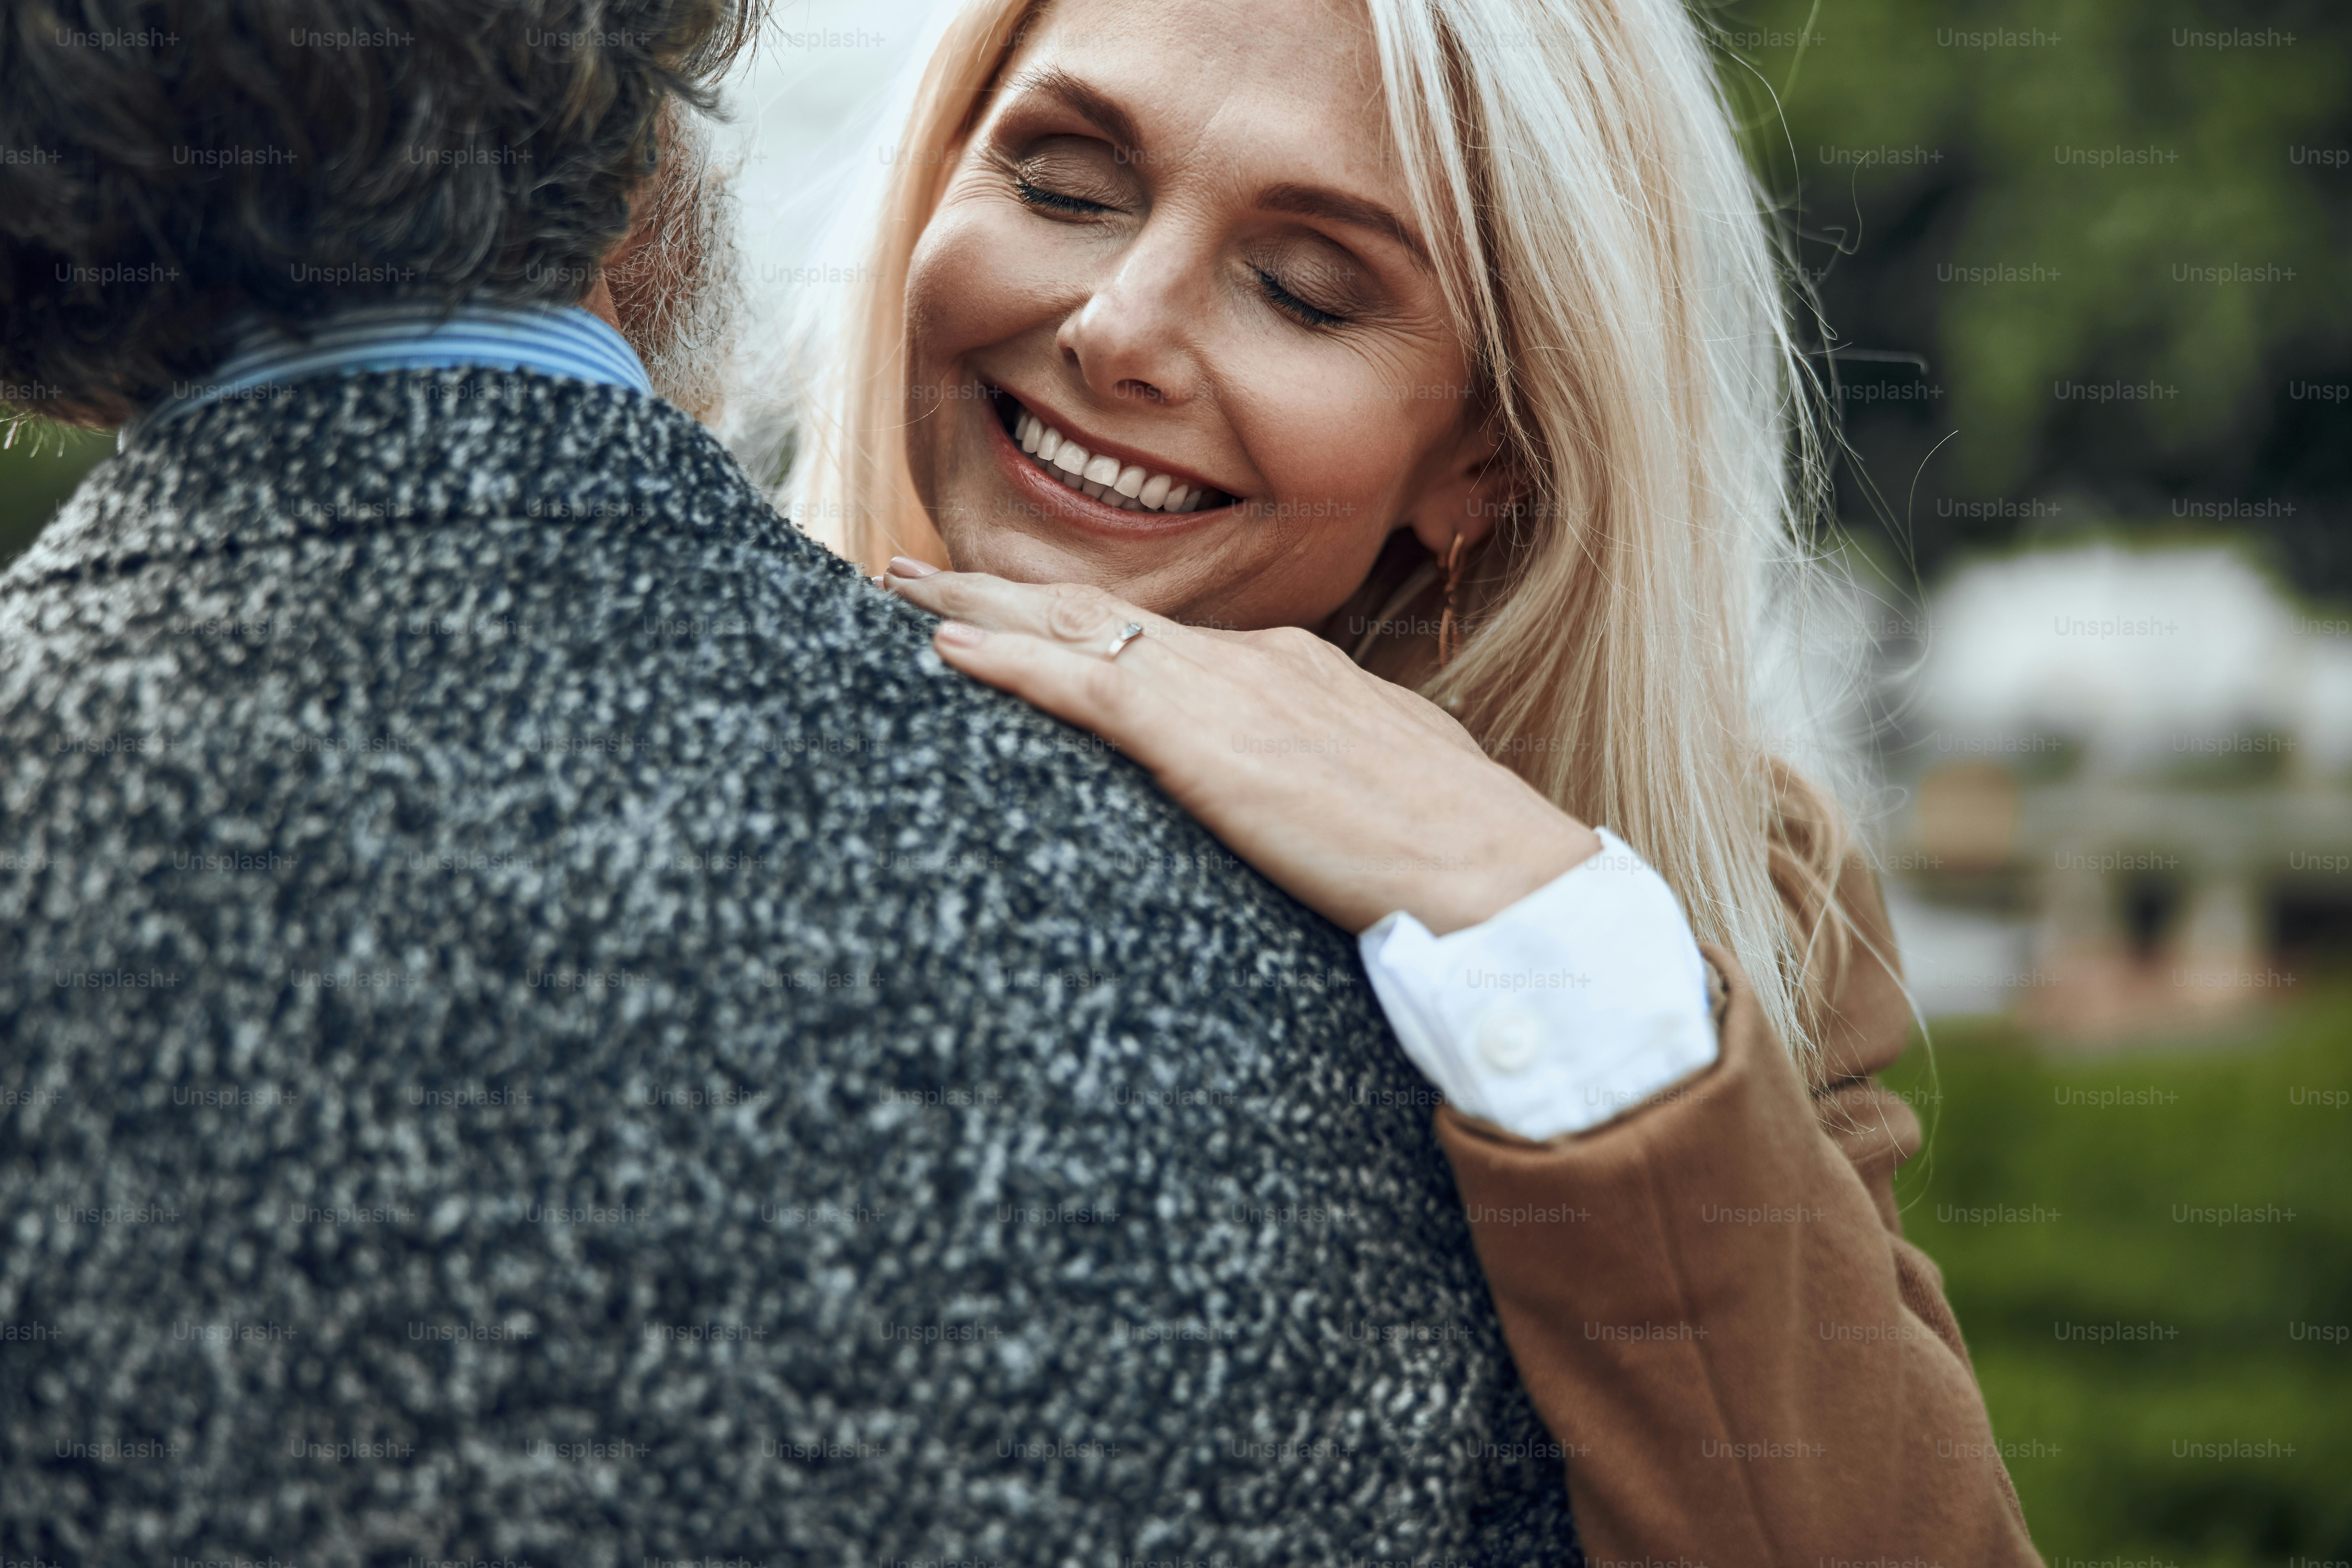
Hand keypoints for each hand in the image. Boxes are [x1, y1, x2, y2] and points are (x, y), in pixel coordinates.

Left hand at [880, 560, 1600, 935]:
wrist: (1494, 870)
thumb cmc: (1455, 847)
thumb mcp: (1382, 788)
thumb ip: (1326, 775)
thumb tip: (1303, 790)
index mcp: (1294, 672)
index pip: (1163, 637)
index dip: (1081, 621)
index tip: (1021, 613)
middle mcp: (1249, 661)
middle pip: (1098, 610)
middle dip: (1001, 591)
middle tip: (917, 575)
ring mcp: (1223, 690)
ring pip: (1069, 629)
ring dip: (976, 609)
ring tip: (900, 591)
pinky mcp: (1198, 738)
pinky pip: (1077, 682)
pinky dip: (1003, 662)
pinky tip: (940, 650)